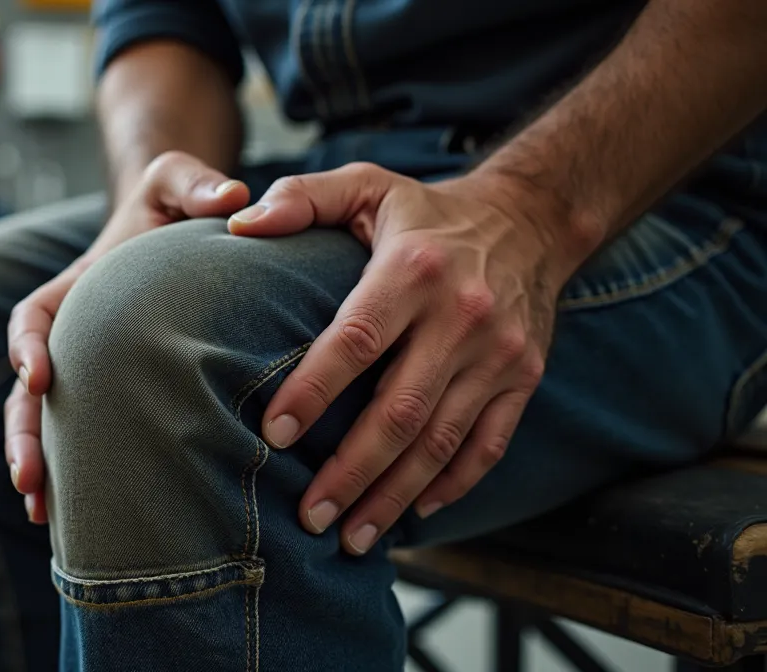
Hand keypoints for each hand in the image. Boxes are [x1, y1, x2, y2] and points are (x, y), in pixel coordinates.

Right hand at [6, 151, 249, 521]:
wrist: (182, 231)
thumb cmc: (178, 205)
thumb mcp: (179, 182)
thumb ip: (194, 181)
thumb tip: (235, 198)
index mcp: (79, 287)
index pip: (37, 314)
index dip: (29, 344)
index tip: (40, 373)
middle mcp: (74, 333)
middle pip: (28, 386)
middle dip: (25, 430)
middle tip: (30, 475)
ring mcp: (90, 367)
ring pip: (45, 419)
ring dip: (39, 463)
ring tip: (39, 510)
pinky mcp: (115, 392)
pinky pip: (85, 434)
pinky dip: (73, 472)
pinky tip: (77, 514)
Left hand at [228, 163, 579, 552]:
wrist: (531, 219)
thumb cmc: (426, 212)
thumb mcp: (367, 185)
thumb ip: (301, 198)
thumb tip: (238, 224)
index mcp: (412, 271)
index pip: (355, 341)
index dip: (314, 390)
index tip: (275, 432)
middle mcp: (461, 317)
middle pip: (399, 412)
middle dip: (350, 472)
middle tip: (308, 516)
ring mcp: (497, 355)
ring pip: (440, 442)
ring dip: (393, 496)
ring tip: (350, 536)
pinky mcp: (523, 379)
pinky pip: (487, 445)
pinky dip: (452, 485)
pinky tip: (412, 512)